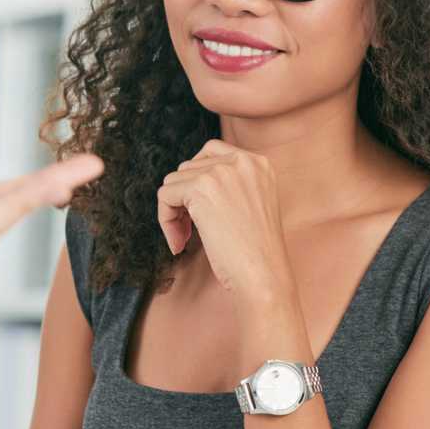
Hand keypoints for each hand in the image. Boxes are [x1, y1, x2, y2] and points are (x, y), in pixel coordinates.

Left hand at [155, 139, 292, 299]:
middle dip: (183, 199)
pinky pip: (165, 195)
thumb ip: (228, 187)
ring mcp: (222, 172)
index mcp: (259, 164)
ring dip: (173, 212)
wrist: (264, 277)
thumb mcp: (251, 206)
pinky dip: (165, 220)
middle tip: (189, 232)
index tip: (198, 211)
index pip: (211, 152)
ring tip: (185, 239)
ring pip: (173, 181)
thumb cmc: (256, 254)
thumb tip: (184, 182)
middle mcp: (243, 161)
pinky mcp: (201, 187)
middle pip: (188, 167)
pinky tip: (180, 243)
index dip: (196, 181)